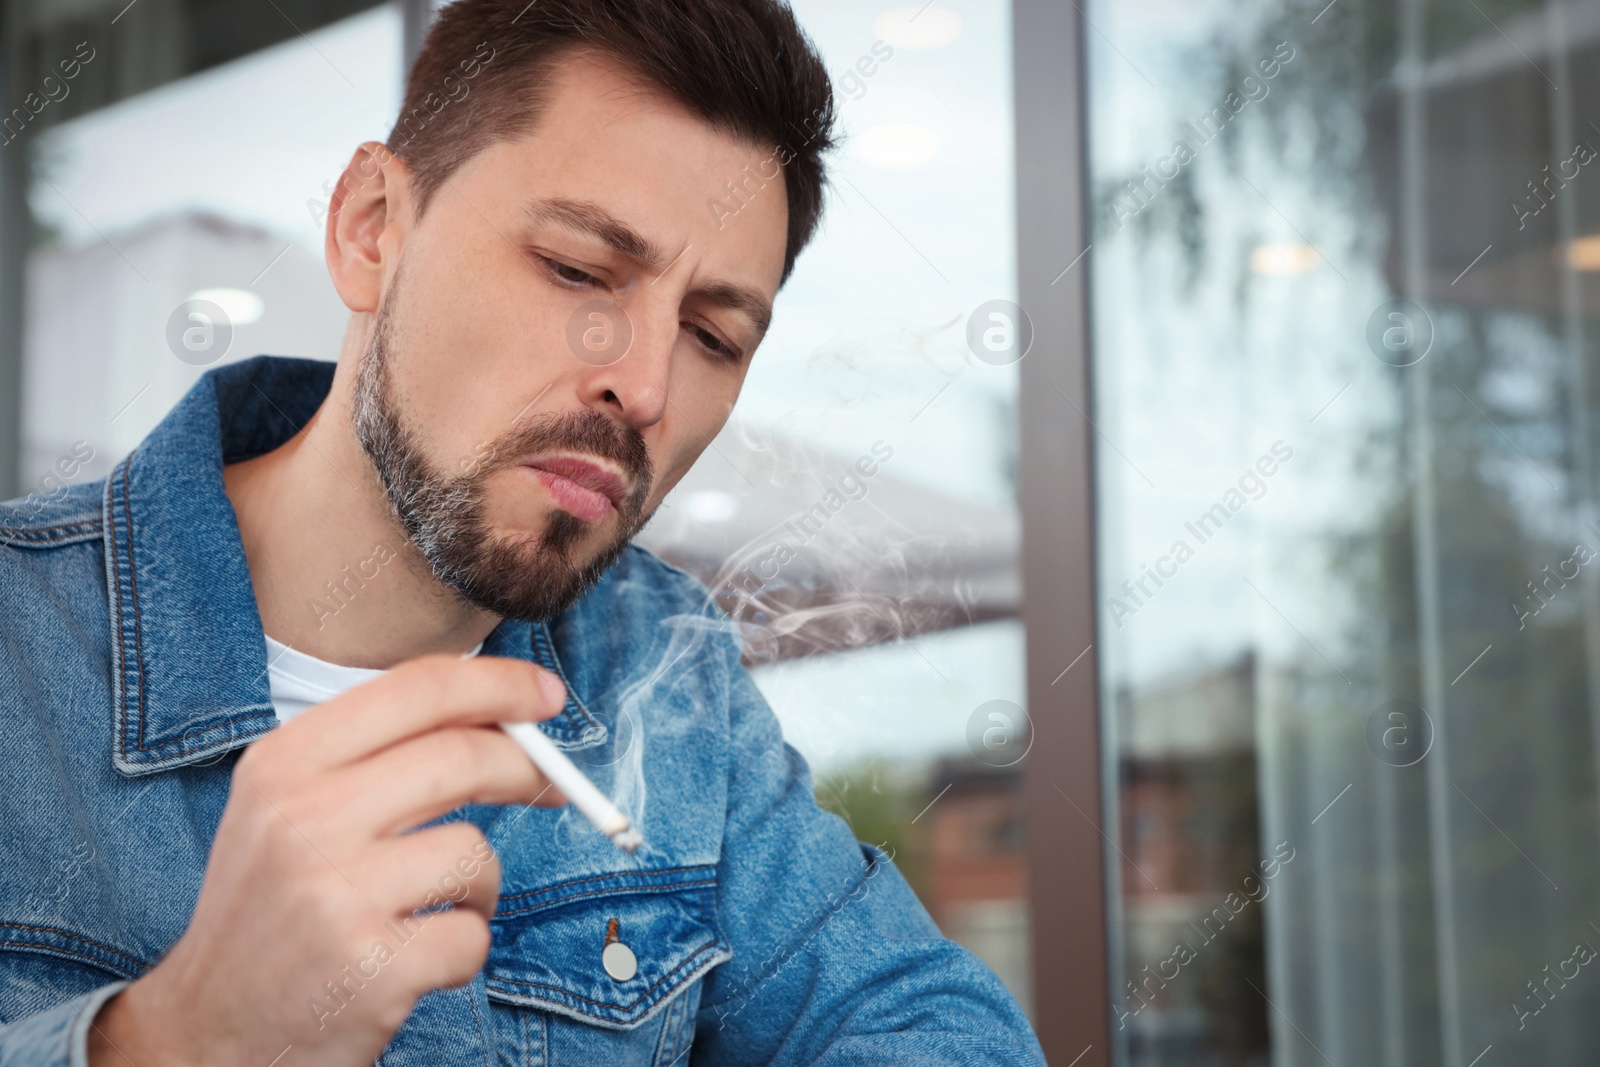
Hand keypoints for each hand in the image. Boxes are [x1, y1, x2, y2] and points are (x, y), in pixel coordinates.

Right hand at [87, 654, 568, 1066]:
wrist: (206, 1032)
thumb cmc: (271, 910)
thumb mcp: (288, 808)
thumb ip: (379, 754)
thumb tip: (501, 719)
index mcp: (284, 763)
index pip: (417, 689)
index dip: (499, 683)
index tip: (546, 695)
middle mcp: (303, 818)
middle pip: (462, 755)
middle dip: (525, 767)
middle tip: (550, 785)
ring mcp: (337, 894)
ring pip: (475, 851)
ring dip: (480, 884)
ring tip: (433, 908)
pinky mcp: (372, 967)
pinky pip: (472, 934)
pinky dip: (462, 949)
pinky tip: (414, 960)